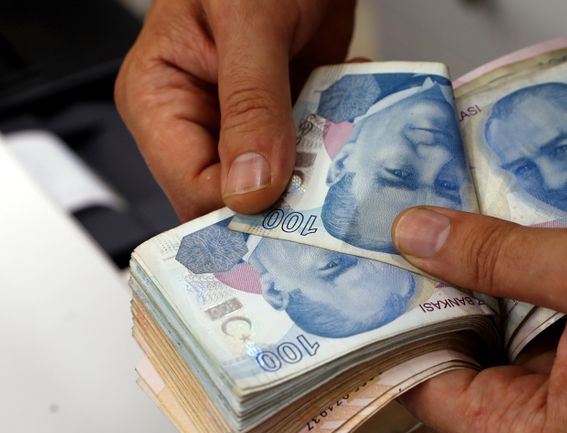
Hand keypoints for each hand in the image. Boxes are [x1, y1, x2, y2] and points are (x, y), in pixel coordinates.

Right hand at [115, 0, 354, 220]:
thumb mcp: (248, 24)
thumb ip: (249, 103)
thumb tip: (249, 187)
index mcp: (159, 100)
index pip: (189, 187)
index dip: (237, 209)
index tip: (288, 215)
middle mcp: (199, 121)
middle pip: (231, 199)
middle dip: (279, 202)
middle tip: (324, 198)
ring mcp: (244, 126)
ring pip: (275, 186)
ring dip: (314, 180)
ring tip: (342, 160)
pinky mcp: (284, 123)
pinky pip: (307, 160)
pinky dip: (332, 155)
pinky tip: (349, 137)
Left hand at [392, 206, 566, 432]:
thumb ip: (497, 256)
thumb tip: (418, 237)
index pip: (427, 387)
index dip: (405, 323)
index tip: (388, 270)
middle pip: (462, 378)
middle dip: (452, 309)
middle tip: (436, 244)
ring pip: (501, 370)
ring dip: (496, 312)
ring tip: (490, 254)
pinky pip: (539, 373)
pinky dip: (532, 325)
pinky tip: (539, 283)